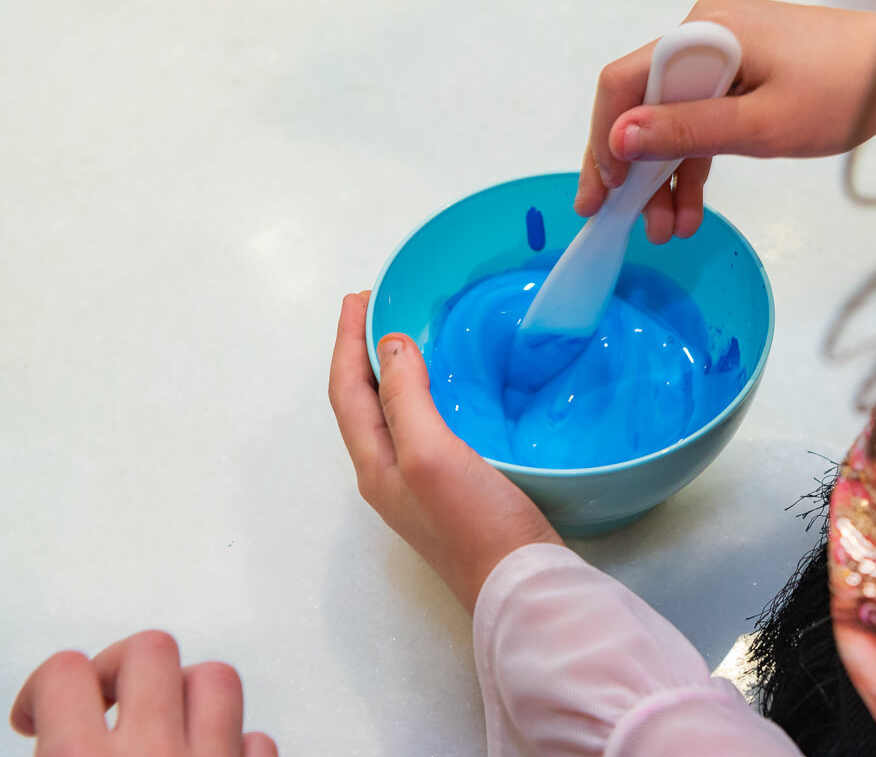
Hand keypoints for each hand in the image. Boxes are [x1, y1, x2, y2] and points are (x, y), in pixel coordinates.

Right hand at [10, 630, 275, 756]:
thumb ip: (57, 756)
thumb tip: (59, 736)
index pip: (65, 673)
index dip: (46, 685)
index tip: (40, 710)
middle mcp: (152, 755)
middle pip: (152, 649)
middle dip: (125, 665)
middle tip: (109, 699)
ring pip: (219, 678)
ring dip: (192, 691)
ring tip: (169, 720)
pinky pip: (258, 741)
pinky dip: (239, 744)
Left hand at [328, 292, 562, 611]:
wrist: (522, 583)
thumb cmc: (475, 524)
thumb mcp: (430, 454)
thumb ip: (404, 399)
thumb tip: (389, 346)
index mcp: (375, 465)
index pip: (346, 390)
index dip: (346, 341)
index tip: (359, 297)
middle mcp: (389, 474)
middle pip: (362, 401)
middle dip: (362, 352)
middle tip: (379, 308)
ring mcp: (421, 483)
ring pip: (393, 414)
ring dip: (391, 372)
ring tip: (407, 336)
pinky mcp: (453, 488)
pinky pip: (425, 427)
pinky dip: (424, 394)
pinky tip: (449, 387)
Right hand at [575, 0, 875, 242]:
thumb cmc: (846, 93)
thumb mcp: (759, 125)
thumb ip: (686, 132)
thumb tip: (619, 138)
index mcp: (704, 33)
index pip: (624, 83)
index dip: (604, 141)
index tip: (603, 193)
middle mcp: (705, 34)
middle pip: (643, 104)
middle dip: (633, 170)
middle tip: (621, 221)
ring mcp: (723, 53)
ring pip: (672, 118)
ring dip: (664, 175)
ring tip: (665, 229)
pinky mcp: (742, 72)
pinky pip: (701, 117)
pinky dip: (694, 160)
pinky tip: (689, 207)